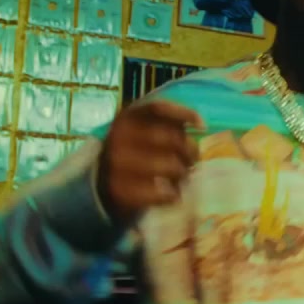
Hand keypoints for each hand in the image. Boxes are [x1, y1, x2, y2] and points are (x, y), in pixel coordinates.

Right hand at [97, 99, 204, 222]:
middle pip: (172, 138)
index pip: (159, 108)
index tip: (202, 126)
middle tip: (192, 160)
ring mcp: (117, 164)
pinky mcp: (120, 190)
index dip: (184, 114)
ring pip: (170, 165)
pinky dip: (173, 194)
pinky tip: (173, 194)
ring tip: (181, 178)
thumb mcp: (143, 130)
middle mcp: (119, 137)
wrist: (100, 185)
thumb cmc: (134, 153)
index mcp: (126, 118)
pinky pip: (161, 192)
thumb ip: (167, 124)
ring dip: (183, 173)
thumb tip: (200, 126)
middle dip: (190, 151)